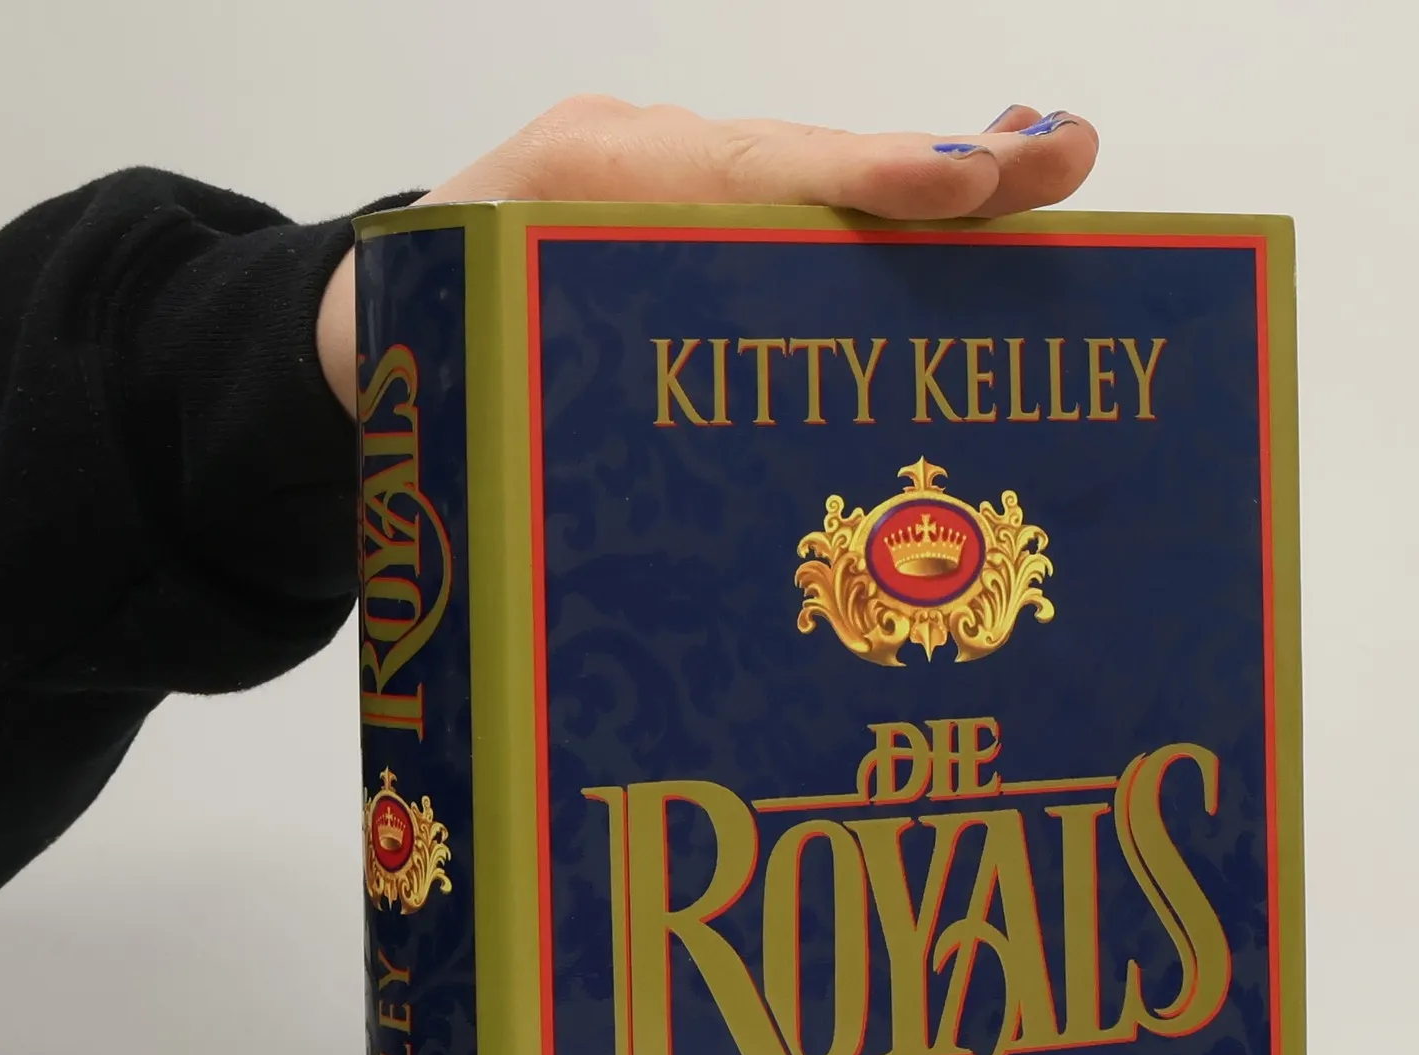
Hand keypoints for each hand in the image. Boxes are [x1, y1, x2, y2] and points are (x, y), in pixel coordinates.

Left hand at [316, 99, 1098, 411]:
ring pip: (806, 177)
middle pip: (801, 162)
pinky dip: (880, 208)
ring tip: (1046, 168)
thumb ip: (571, 426)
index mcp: (570, 196)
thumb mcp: (472, 407)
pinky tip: (976, 202)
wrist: (363, 319)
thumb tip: (717, 534)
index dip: (852, 186)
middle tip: (1055, 157)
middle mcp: (632, 161)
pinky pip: (790, 203)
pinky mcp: (686, 199)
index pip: (734, 177)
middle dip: (931, 169)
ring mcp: (664, 169)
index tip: (954, 184)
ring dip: (928, 184)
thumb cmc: (426, 378)